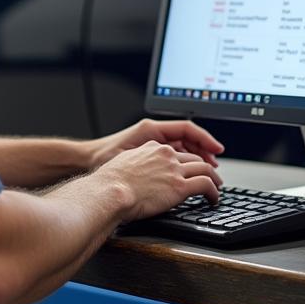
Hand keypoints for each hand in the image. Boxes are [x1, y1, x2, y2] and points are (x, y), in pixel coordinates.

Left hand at [89, 118, 223, 170]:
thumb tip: (179, 162)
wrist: (87, 161)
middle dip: (204, 151)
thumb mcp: (133, 155)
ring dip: (196, 158)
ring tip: (208, 172)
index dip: (205, 139)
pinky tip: (189, 174)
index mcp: (151, 129)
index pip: (186, 128)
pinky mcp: (148, 153)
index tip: (217, 150)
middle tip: (216, 166)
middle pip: (187, 139)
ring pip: (181, 148)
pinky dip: (184, 162)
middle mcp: (153, 134)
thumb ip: (157, 157)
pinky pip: (173, 155)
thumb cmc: (104, 157)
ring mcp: (151, 143)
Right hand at [96, 141, 220, 221]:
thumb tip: (139, 167)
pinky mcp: (180, 186)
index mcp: (153, 147)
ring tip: (216, 189)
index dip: (188, 161)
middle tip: (210, 179)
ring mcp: (174, 170)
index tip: (192, 168)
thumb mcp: (123, 161)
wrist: (110, 192)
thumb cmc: (110, 182)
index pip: (178, 151)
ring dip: (214, 180)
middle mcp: (166, 155)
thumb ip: (137, 160)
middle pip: (195, 159)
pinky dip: (214, 192)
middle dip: (205, 168)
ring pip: (205, 170)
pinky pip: (206, 185)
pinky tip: (213, 199)